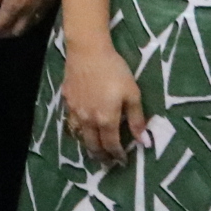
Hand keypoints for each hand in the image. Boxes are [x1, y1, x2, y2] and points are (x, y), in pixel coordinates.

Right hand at [59, 39, 144, 165]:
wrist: (88, 49)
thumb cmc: (114, 70)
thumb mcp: (132, 93)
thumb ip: (137, 119)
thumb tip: (144, 142)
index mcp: (106, 120)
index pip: (111, 145)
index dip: (117, 155)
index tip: (122, 161)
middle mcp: (88, 120)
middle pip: (93, 145)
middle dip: (101, 156)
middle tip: (107, 161)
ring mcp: (75, 110)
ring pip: (79, 135)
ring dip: (87, 144)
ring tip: (93, 148)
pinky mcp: (66, 98)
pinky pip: (70, 119)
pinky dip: (77, 127)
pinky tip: (81, 124)